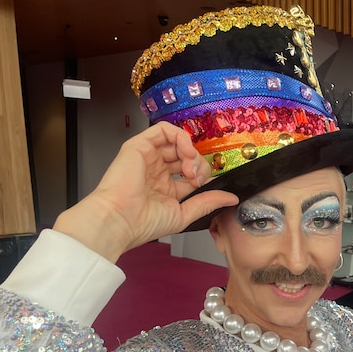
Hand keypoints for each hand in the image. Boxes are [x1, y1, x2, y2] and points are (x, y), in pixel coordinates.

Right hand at [53, 122, 237, 261]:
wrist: (120, 219)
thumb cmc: (143, 222)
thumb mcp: (184, 212)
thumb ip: (208, 202)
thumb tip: (231, 197)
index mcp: (164, 187)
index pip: (190, 173)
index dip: (202, 175)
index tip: (205, 185)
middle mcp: (156, 170)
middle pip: (186, 156)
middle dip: (198, 164)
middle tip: (197, 178)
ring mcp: (148, 157)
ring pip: (177, 142)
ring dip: (191, 152)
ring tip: (190, 168)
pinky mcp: (139, 145)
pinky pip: (163, 130)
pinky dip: (180, 137)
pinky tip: (185, 152)